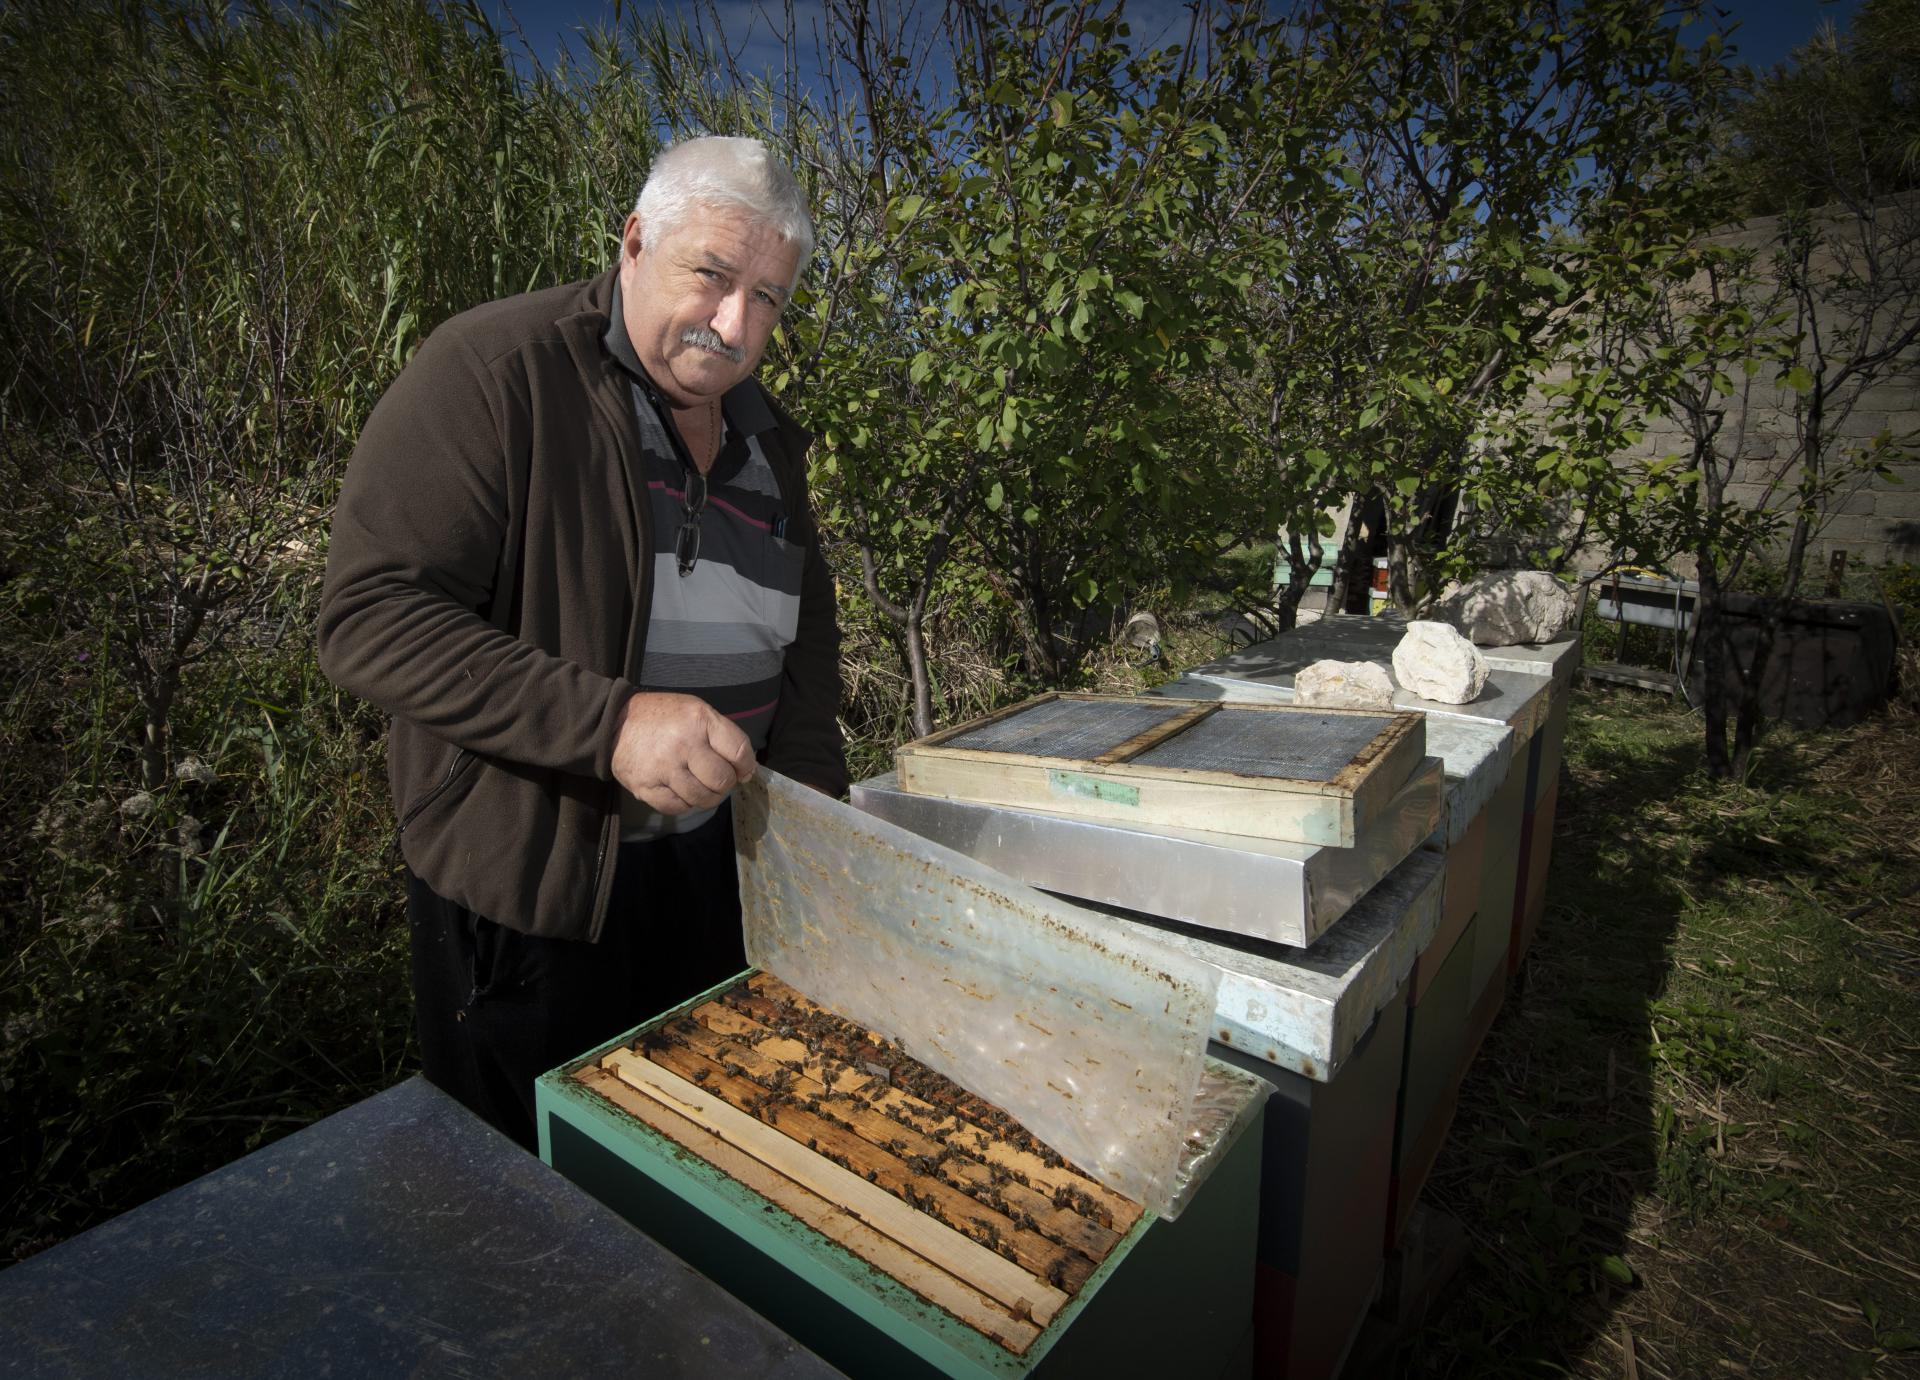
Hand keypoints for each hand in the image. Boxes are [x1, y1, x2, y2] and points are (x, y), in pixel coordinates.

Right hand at [611, 692, 755, 814]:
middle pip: (722, 780)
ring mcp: (663, 768)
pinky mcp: (646, 787)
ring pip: (702, 798)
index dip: (746, 766)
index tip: (742, 771)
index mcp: (699, 720)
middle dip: (726, 783)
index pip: (738, 751)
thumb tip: (746, 769)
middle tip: (717, 779)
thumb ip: (722, 735)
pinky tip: (681, 791)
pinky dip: (685, 804)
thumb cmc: (664, 717)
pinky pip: (678, 808)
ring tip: (701, 786)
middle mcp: (683, 744)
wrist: (614, 721)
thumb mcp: (696, 710)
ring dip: (707, 797)